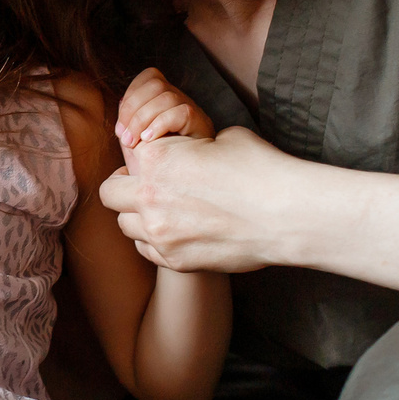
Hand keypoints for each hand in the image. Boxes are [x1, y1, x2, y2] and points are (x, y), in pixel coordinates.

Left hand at [96, 125, 312, 274]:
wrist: (286, 215)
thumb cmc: (260, 169)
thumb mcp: (222, 139)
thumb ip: (190, 147)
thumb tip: (188, 152)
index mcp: (155, 158)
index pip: (126, 158)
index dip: (141, 160)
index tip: (156, 164)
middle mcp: (148, 196)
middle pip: (111, 194)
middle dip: (127, 189)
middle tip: (151, 189)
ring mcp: (159, 232)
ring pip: (126, 226)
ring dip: (139, 218)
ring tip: (167, 213)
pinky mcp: (174, 260)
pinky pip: (146, 250)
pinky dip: (156, 241)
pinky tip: (179, 233)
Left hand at [113, 67, 212, 169]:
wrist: (182, 186)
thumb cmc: (159, 169)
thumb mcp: (139, 144)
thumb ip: (130, 124)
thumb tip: (122, 102)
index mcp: (166, 100)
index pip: (150, 77)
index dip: (131, 95)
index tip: (120, 128)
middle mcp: (182, 101)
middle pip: (156, 85)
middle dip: (132, 110)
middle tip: (125, 138)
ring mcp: (195, 111)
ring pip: (167, 96)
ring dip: (142, 119)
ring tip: (135, 143)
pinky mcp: (202, 125)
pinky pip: (182, 112)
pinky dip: (160, 124)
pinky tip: (149, 140)